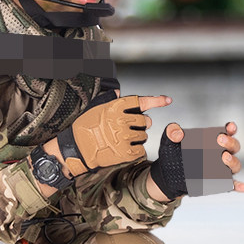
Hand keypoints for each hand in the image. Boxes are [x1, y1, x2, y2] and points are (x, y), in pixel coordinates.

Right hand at [57, 91, 171, 175]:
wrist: (76, 149)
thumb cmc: (84, 127)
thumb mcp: (94, 108)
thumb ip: (109, 99)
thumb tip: (118, 91)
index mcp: (115, 107)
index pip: (141, 102)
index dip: (156, 101)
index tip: (167, 100)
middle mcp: (121, 120)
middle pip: (146, 121)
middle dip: (141, 125)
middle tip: (129, 129)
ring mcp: (123, 137)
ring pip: (144, 136)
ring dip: (137, 138)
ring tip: (123, 139)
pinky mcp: (124, 152)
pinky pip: (140, 150)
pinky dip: (135, 150)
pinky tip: (124, 149)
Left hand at [156, 120, 243, 193]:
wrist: (167, 174)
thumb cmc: (173, 154)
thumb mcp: (169, 140)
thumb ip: (172, 131)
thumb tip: (178, 134)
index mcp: (213, 141)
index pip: (227, 133)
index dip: (231, 129)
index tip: (229, 127)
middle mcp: (221, 154)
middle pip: (234, 147)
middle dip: (230, 143)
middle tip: (220, 140)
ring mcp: (220, 169)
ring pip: (235, 165)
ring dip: (233, 161)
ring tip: (224, 158)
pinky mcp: (217, 182)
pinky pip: (232, 185)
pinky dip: (239, 186)